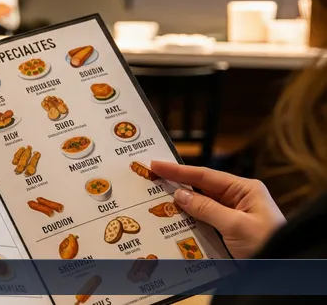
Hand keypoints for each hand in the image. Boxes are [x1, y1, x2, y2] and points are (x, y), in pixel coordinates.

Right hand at [150, 161, 285, 258]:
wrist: (285, 270)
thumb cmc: (268, 243)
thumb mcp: (236, 225)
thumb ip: (206, 209)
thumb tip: (180, 194)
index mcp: (244, 190)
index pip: (205, 175)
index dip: (178, 170)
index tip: (156, 164)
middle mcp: (238, 199)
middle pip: (201, 189)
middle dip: (177, 186)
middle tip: (151, 181)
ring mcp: (234, 216)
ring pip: (201, 208)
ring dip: (181, 207)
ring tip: (156, 202)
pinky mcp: (230, 232)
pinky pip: (205, 223)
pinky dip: (190, 223)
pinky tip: (174, 223)